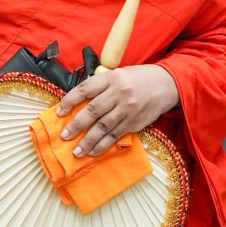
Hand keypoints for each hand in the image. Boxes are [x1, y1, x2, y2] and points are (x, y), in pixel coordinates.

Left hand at [56, 65, 179, 157]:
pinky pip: (115, 136)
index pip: (85, 89)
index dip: (70, 101)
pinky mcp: (134, 122)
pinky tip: (93, 152)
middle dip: (76, 125)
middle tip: (65, 136)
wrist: (166, 85)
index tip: (59, 112)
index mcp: (111, 78)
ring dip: (88, 141)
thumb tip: (78, 102)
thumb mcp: (118, 74)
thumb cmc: (138, 79)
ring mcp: (127, 109)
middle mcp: (119, 93)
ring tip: (77, 151)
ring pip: (103, 127)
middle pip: (92, 111)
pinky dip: (103, 145)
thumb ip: (100, 86)